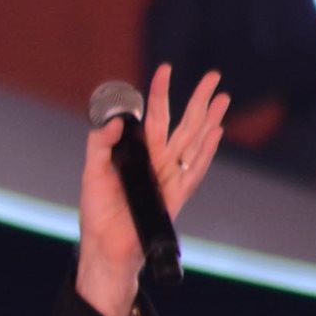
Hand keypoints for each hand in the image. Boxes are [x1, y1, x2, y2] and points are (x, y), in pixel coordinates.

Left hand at [76, 63, 229, 315]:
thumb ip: (100, 144)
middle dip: (198, 100)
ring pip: (194, 143)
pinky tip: (216, 134)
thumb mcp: (92, 171)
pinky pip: (193, 171)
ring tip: (223, 98)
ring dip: (209, 120)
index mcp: (139, 153)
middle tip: (213, 76)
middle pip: (183, 125)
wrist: (106, 245)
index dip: (160, 94)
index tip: (165, 70)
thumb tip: (115, 122)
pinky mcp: (175, 196)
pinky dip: (205, 153)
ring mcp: (170, 178)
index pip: (154, 117)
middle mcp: (158, 162)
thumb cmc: (98, 211)